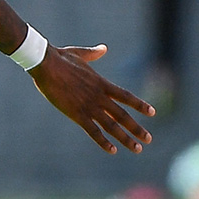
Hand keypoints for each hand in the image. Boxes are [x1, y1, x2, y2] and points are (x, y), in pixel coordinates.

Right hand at [28, 45, 154, 153]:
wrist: (46, 64)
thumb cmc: (59, 58)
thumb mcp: (79, 54)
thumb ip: (93, 54)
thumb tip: (103, 49)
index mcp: (101, 83)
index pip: (126, 96)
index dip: (139, 105)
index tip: (152, 113)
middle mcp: (99, 96)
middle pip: (123, 115)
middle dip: (137, 128)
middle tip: (148, 139)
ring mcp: (89, 106)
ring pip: (112, 126)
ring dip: (125, 138)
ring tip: (137, 149)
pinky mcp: (76, 114)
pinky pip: (93, 131)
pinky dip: (103, 141)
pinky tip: (112, 150)